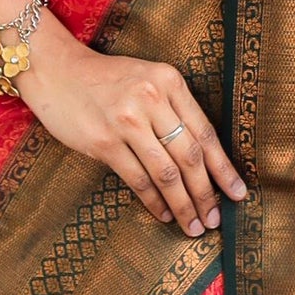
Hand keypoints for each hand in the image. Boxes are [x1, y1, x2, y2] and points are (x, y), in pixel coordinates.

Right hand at [16, 27, 245, 235]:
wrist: (56, 70)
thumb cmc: (105, 80)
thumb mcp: (147, 80)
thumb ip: (172, 110)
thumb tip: (201, 160)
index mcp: (169, 81)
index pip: (205, 133)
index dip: (223, 168)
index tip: (238, 193)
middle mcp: (152, 98)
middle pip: (189, 156)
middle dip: (206, 193)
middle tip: (215, 219)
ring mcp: (127, 120)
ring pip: (166, 172)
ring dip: (183, 204)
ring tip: (193, 224)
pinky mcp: (104, 141)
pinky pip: (137, 178)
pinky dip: (153, 201)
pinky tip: (163, 215)